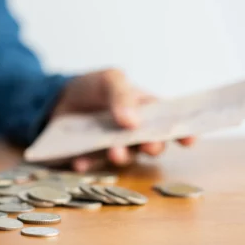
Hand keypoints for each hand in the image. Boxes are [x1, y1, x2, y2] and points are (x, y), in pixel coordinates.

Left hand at [51, 69, 195, 171]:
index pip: (170, 121)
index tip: (190, 140)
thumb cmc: (90, 87)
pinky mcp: (91, 157)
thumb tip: (133, 122)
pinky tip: (79, 162)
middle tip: (148, 146)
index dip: (183, 132)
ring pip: (125, 157)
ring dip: (122, 156)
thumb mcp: (108, 80)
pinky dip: (87, 163)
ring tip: (115, 152)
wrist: (55, 99)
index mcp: (145, 110)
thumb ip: (122, 95)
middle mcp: (133, 133)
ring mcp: (113, 147)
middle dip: (152, 146)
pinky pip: (91, 164)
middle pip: (151, 144)